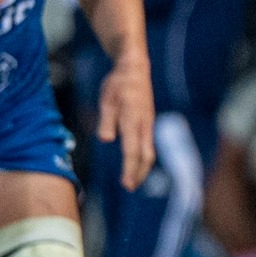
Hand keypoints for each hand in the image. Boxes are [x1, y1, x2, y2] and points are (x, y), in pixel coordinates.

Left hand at [97, 52, 156, 189]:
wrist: (135, 69)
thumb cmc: (118, 84)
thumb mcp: (106, 100)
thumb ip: (106, 121)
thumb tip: (106, 139)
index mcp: (133, 121)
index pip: (132, 151)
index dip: (129, 170)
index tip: (126, 184)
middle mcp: (144, 125)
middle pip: (146, 156)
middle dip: (139, 174)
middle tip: (130, 187)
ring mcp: (148, 124)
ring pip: (149, 151)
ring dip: (142, 168)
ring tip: (133, 179)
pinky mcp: (147, 122)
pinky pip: (148, 144)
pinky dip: (143, 157)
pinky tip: (136, 162)